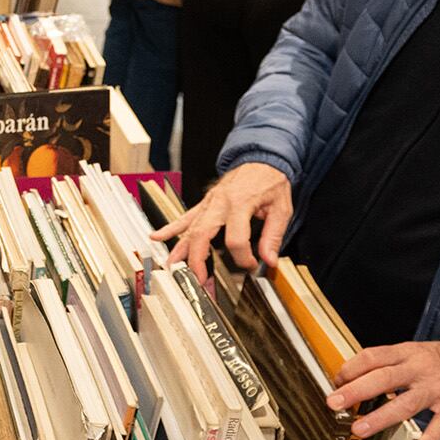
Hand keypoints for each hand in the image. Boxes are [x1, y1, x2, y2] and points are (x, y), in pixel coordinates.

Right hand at [151, 161, 292, 281]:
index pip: (235, 238)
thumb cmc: (270, 181)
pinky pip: (185, 217)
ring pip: (190, 228)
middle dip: (198, 260)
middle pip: (202, 234)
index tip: (250, 265)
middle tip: (199, 280)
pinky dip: (171, 228)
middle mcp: (220, 203)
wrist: (262, 158)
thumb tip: (269, 260)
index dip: (242, 257)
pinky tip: (157, 236)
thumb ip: (273, 236)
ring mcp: (209, 203)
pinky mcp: (205, 203)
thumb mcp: (281, 209)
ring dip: (180, 249)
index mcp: (240, 203)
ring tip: (172, 267)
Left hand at [329, 339, 439, 439]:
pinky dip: (431, 439)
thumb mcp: (415, 351)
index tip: (336, 381)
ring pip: (406, 403)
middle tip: (335, 403)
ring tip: (360, 429)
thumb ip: (388, 363)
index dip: (352, 368)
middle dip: (356, 391)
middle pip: (384, 378)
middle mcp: (421, 369)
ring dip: (381, 417)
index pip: (374, 356)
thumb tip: (353, 378)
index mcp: (408, 352)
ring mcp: (438, 389)